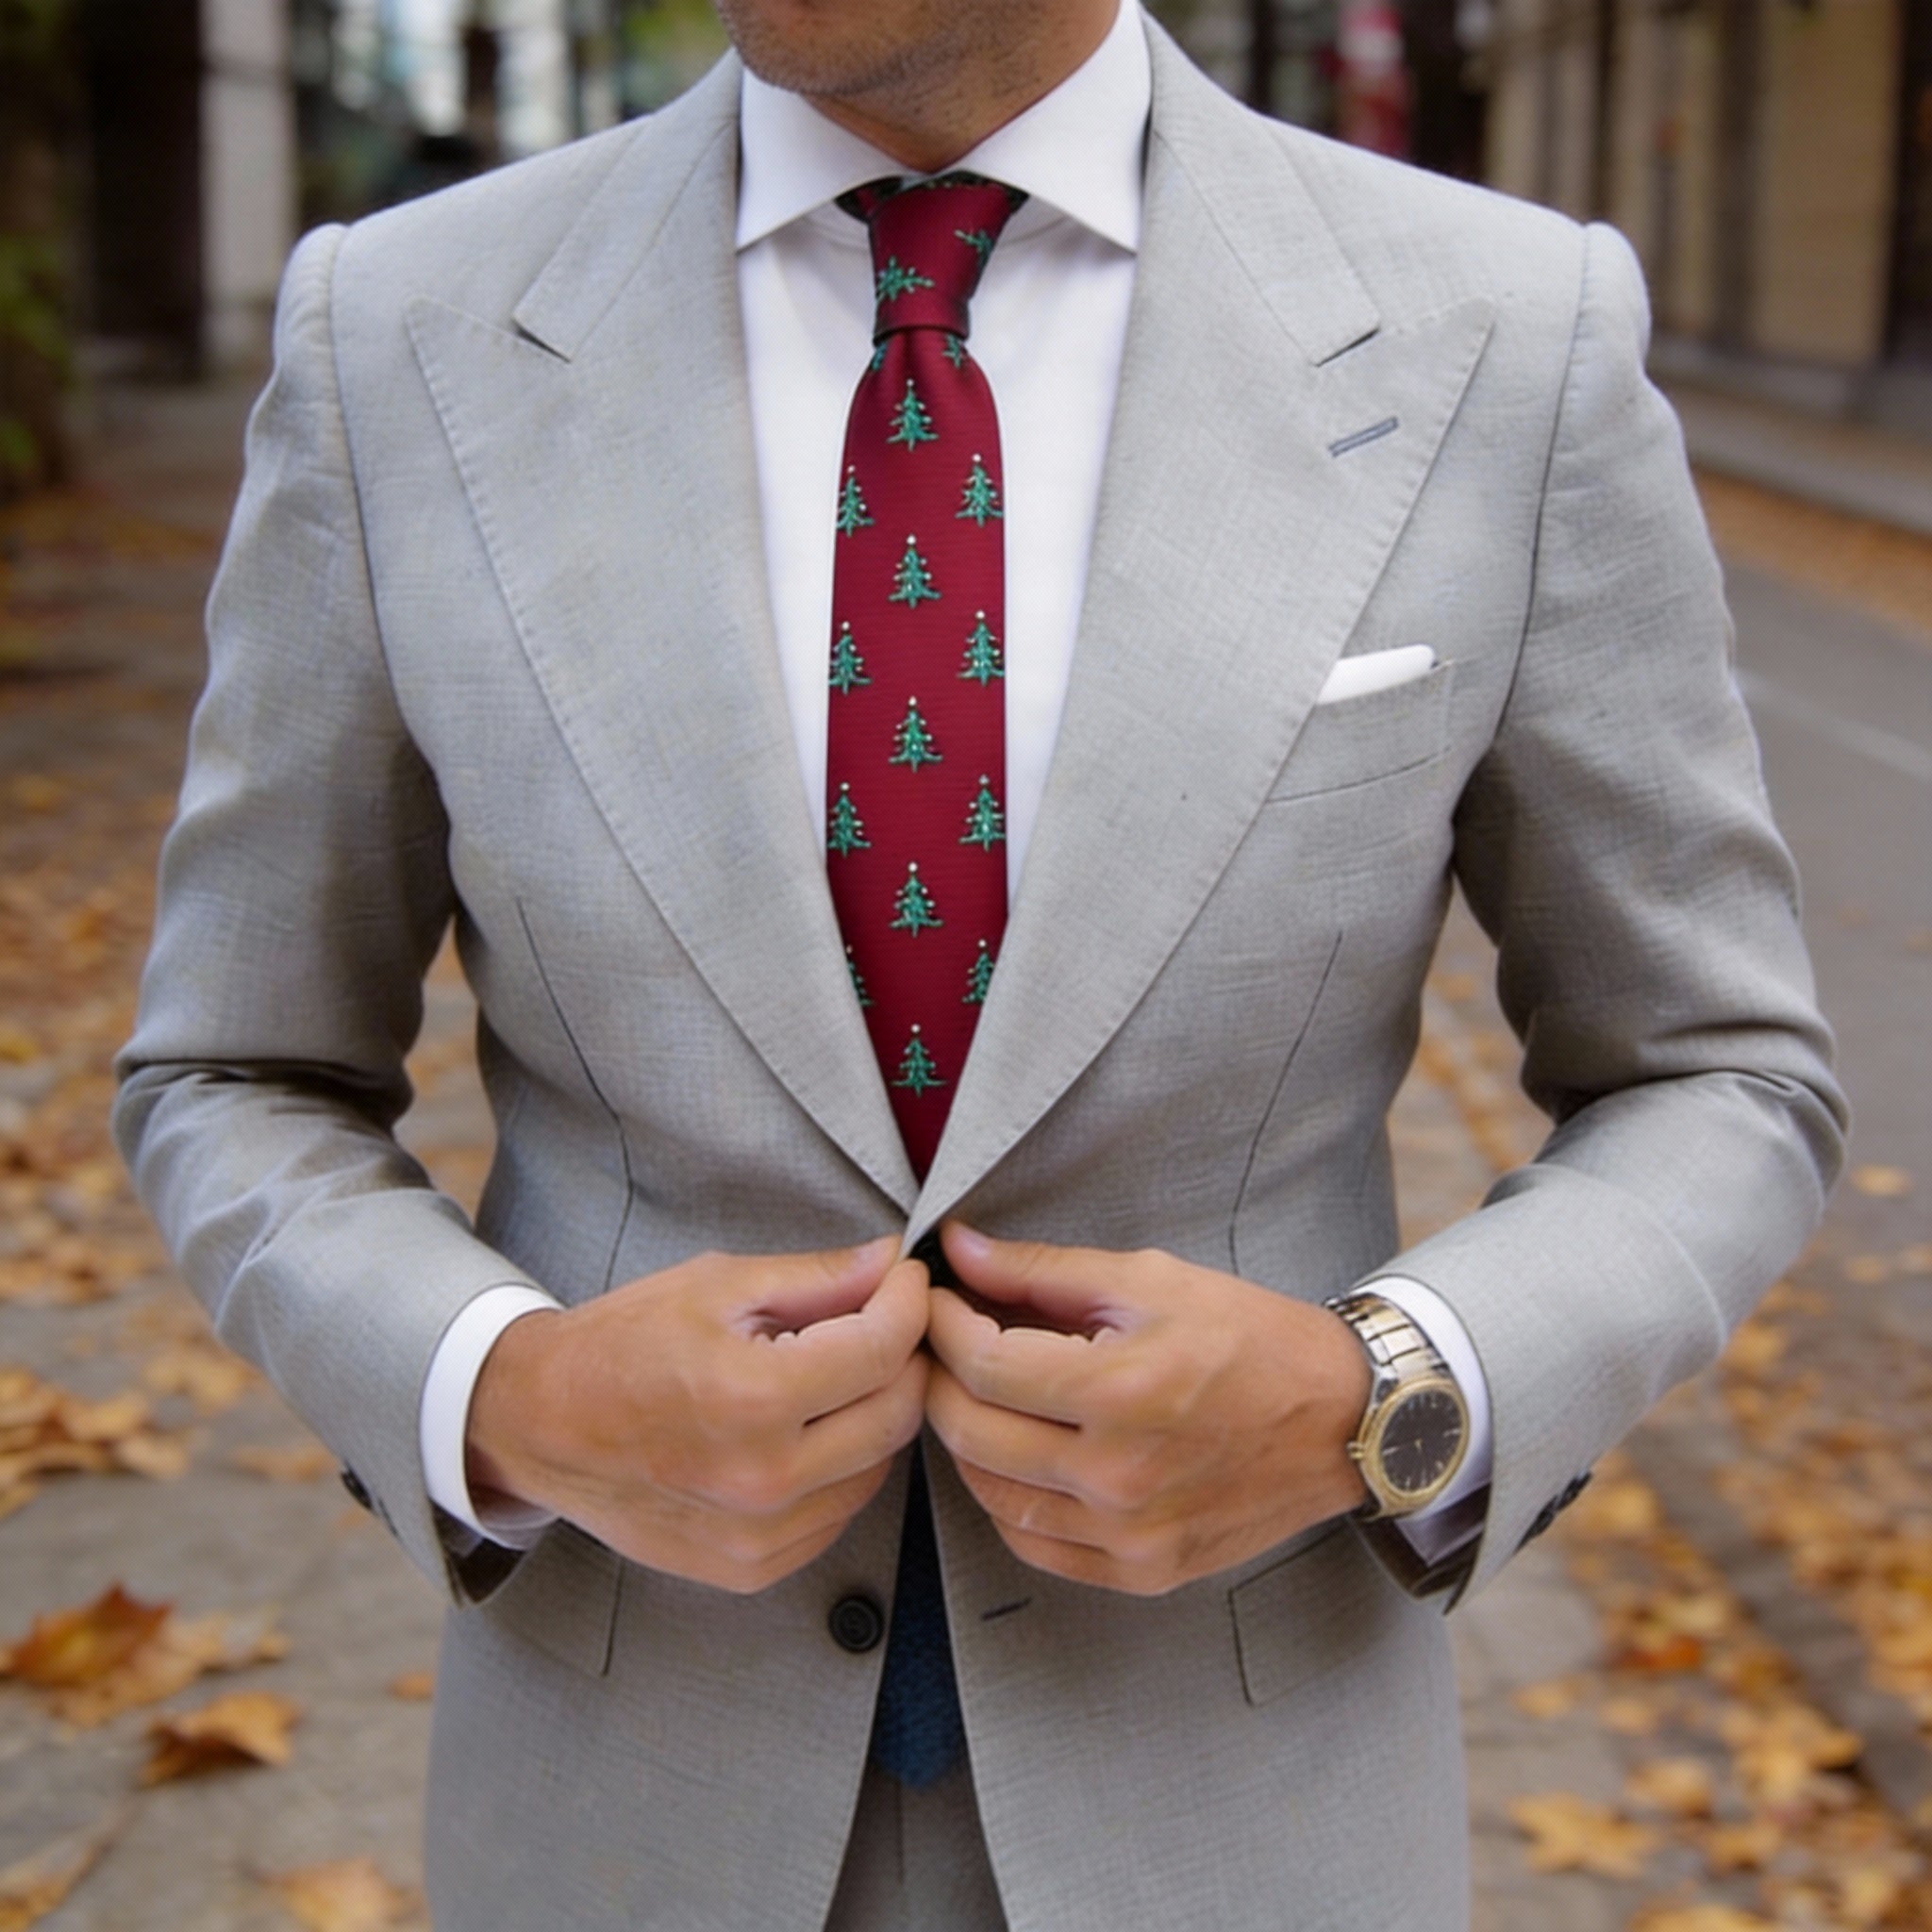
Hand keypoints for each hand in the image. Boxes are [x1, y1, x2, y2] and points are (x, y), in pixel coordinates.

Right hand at [466, 1237, 929, 1592]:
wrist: (541, 1423)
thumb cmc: (623, 1343)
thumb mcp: (718, 1286)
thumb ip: (816, 1278)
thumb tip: (890, 1262)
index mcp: (753, 1398)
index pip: (883, 1350)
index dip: (908, 1303)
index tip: (903, 1279)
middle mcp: (763, 1479)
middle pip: (896, 1414)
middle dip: (905, 1357)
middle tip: (883, 1320)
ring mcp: (758, 1535)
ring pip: (877, 1468)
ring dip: (875, 1414)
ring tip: (837, 1373)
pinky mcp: (751, 1567)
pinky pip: (837, 1513)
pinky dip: (841, 1467)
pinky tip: (806, 1429)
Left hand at [924, 1224, 1370, 1595]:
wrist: (1343, 1420)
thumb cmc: (1251, 1339)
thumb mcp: (1150, 1280)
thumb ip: (1041, 1270)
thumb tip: (958, 1248)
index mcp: (1121, 1391)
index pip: (981, 1364)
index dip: (941, 1325)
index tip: (936, 1299)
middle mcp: (1118, 1476)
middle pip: (970, 1433)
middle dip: (938, 1379)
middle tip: (943, 1344)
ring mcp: (1129, 1535)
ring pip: (991, 1496)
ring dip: (967, 1440)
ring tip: (980, 1395)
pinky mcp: (1143, 1571)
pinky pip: (1034, 1545)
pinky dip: (1008, 1500)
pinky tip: (1020, 1456)